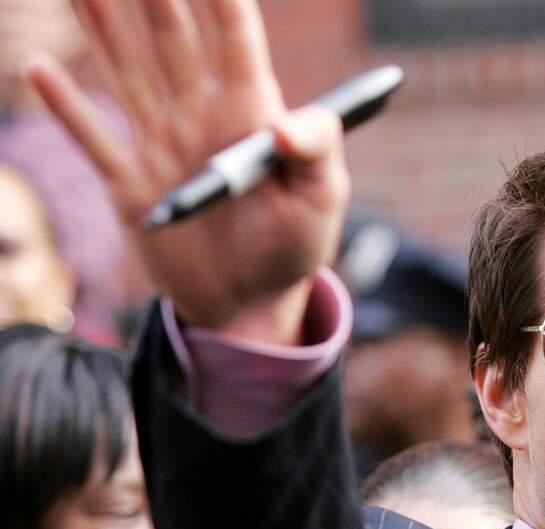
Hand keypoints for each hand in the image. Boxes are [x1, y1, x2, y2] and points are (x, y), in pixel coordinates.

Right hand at [25, 0, 349, 342]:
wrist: (252, 305)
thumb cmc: (296, 247)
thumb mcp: (324, 199)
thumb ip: (317, 152)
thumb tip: (284, 125)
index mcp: (250, 111)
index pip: (233, 35)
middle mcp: (201, 117)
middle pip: (170, 37)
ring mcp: (162, 146)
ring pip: (126, 71)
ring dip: (104, 26)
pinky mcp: (131, 186)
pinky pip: (93, 138)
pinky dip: (66, 106)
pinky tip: (41, 68)